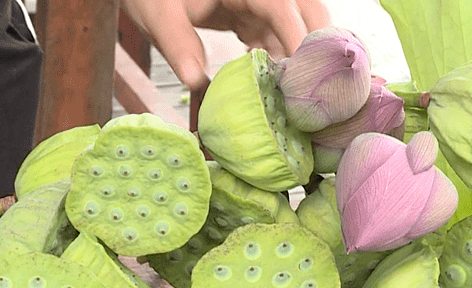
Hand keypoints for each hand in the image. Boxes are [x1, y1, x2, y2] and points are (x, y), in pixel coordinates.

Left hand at [120, 0, 331, 90]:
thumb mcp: (160, 16)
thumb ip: (178, 46)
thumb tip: (195, 81)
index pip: (280, 6)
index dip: (295, 37)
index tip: (301, 73)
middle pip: (303, 12)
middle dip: (311, 47)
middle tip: (309, 88)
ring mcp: (257, 3)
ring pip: (293, 28)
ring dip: (294, 59)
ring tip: (290, 94)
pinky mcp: (251, 16)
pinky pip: (275, 37)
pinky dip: (277, 61)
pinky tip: (270, 85)